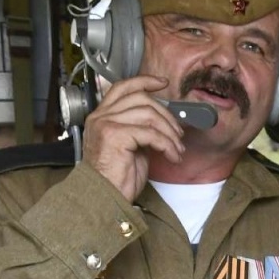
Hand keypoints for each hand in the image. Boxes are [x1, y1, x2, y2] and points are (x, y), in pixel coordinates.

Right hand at [81, 75, 184, 200]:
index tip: (163, 84)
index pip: (123, 87)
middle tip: (178, 133)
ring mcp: (106, 124)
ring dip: (170, 133)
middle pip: (142, 99)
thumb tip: (164, 121)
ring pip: (149, 115)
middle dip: (167, 115)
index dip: (145, 81)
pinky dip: (167, 144)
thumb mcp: (131, 146)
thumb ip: (140, 128)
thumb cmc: (116, 178)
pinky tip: (171, 156)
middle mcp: (101, 117)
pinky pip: (151, 133)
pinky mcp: (115, 136)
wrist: (104, 197)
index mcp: (102, 116)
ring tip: (176, 149)